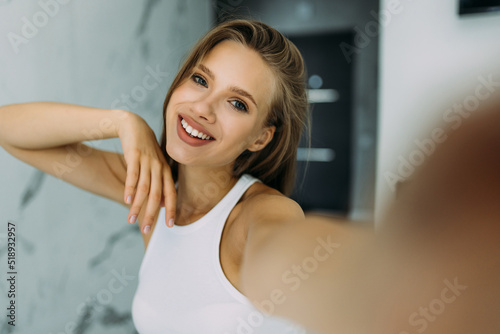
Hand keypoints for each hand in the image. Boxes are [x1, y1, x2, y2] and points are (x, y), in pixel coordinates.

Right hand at [117, 111, 175, 232]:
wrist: (134, 125)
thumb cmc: (146, 150)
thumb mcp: (155, 166)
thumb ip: (160, 184)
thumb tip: (163, 204)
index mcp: (166, 171)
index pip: (171, 193)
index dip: (171, 209)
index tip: (170, 226)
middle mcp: (159, 167)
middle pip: (157, 195)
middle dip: (152, 214)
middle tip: (146, 230)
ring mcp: (147, 161)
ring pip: (144, 188)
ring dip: (137, 206)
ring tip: (131, 221)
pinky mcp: (134, 155)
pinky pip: (132, 175)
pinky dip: (130, 188)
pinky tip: (126, 200)